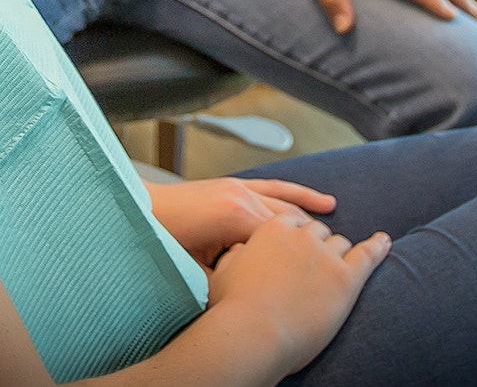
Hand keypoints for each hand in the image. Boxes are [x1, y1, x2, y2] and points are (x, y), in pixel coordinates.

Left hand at [147, 176, 336, 268]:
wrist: (140, 210)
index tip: (320, 281)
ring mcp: (240, 188)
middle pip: (291, 224)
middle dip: (312, 246)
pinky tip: (324, 203)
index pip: (283, 243)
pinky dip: (301, 195)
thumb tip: (254, 293)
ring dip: (311, 225)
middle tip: (335, 266)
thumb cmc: (164, 243)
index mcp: (236, 218)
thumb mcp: (199, 272)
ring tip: (336, 244)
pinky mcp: (236, 184)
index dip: (302, 263)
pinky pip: (277, 189)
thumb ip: (231, 279)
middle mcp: (243, 198)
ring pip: (288, 207)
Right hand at [207, 212, 390, 375]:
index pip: (295, 224)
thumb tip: (243, 249)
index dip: (297, 240)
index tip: (296, 253)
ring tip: (336, 272)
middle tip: (314, 270)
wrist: (253, 334)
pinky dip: (378, 247)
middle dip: (318, 248)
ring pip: (341, 245)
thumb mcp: (225, 272)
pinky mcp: (346, 278)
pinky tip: (385, 241)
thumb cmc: (233, 308)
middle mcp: (302, 235)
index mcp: (274, 228)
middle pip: (319, 232)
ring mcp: (326, 255)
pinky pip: (367, 255)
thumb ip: (238, 254)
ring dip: (338, 256)